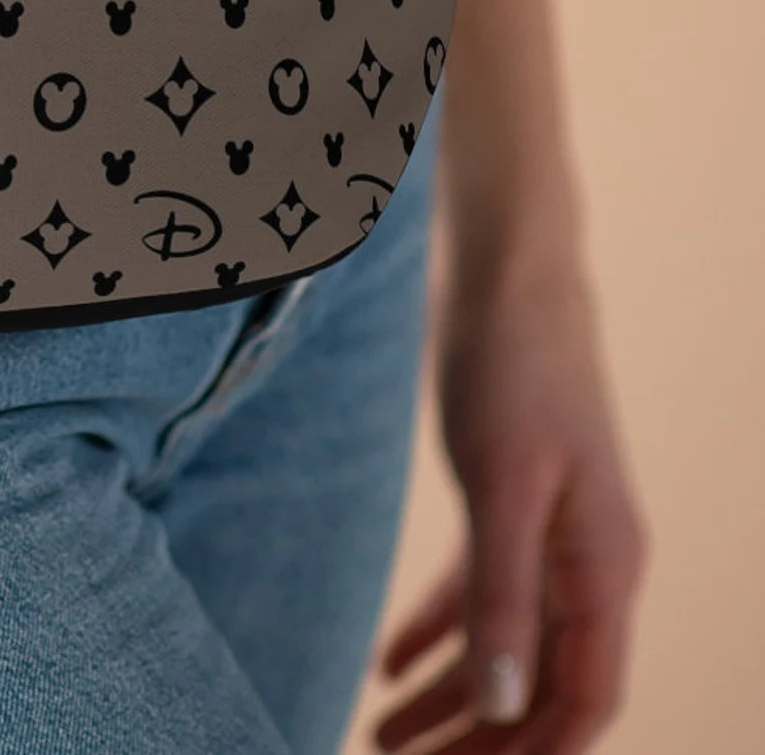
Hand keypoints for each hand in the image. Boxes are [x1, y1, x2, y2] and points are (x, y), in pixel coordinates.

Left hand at [373, 216, 647, 753]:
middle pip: (538, 684)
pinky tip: (388, 664)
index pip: (583, 700)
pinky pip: (479, 590)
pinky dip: (437, 631)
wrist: (508, 275)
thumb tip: (506, 708)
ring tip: (377, 737)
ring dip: (448, 698)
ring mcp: (550, 531)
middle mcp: (586, 561)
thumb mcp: (504, 483)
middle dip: (476, 741)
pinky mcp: (510, 500)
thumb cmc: (514, 367)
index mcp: (605, 567)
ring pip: (504, 643)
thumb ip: (504, 593)